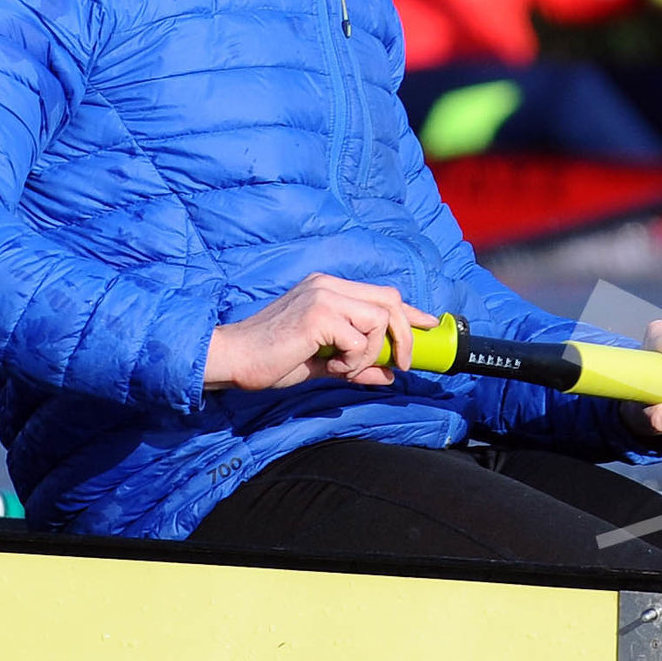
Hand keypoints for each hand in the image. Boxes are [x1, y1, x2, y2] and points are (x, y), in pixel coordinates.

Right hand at [205, 273, 436, 391]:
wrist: (232, 360)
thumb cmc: (271, 359)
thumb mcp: (323, 363)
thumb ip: (355, 365)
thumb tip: (388, 375)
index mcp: (327, 288)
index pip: (381, 294)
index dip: (409, 311)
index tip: (429, 325)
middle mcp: (328, 285)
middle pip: (390, 300)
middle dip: (405, 334)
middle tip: (401, 365)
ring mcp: (323, 296)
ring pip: (378, 320)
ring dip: (370, 352)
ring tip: (343, 367)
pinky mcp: (318, 315)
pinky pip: (359, 341)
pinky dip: (353, 361)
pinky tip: (330, 366)